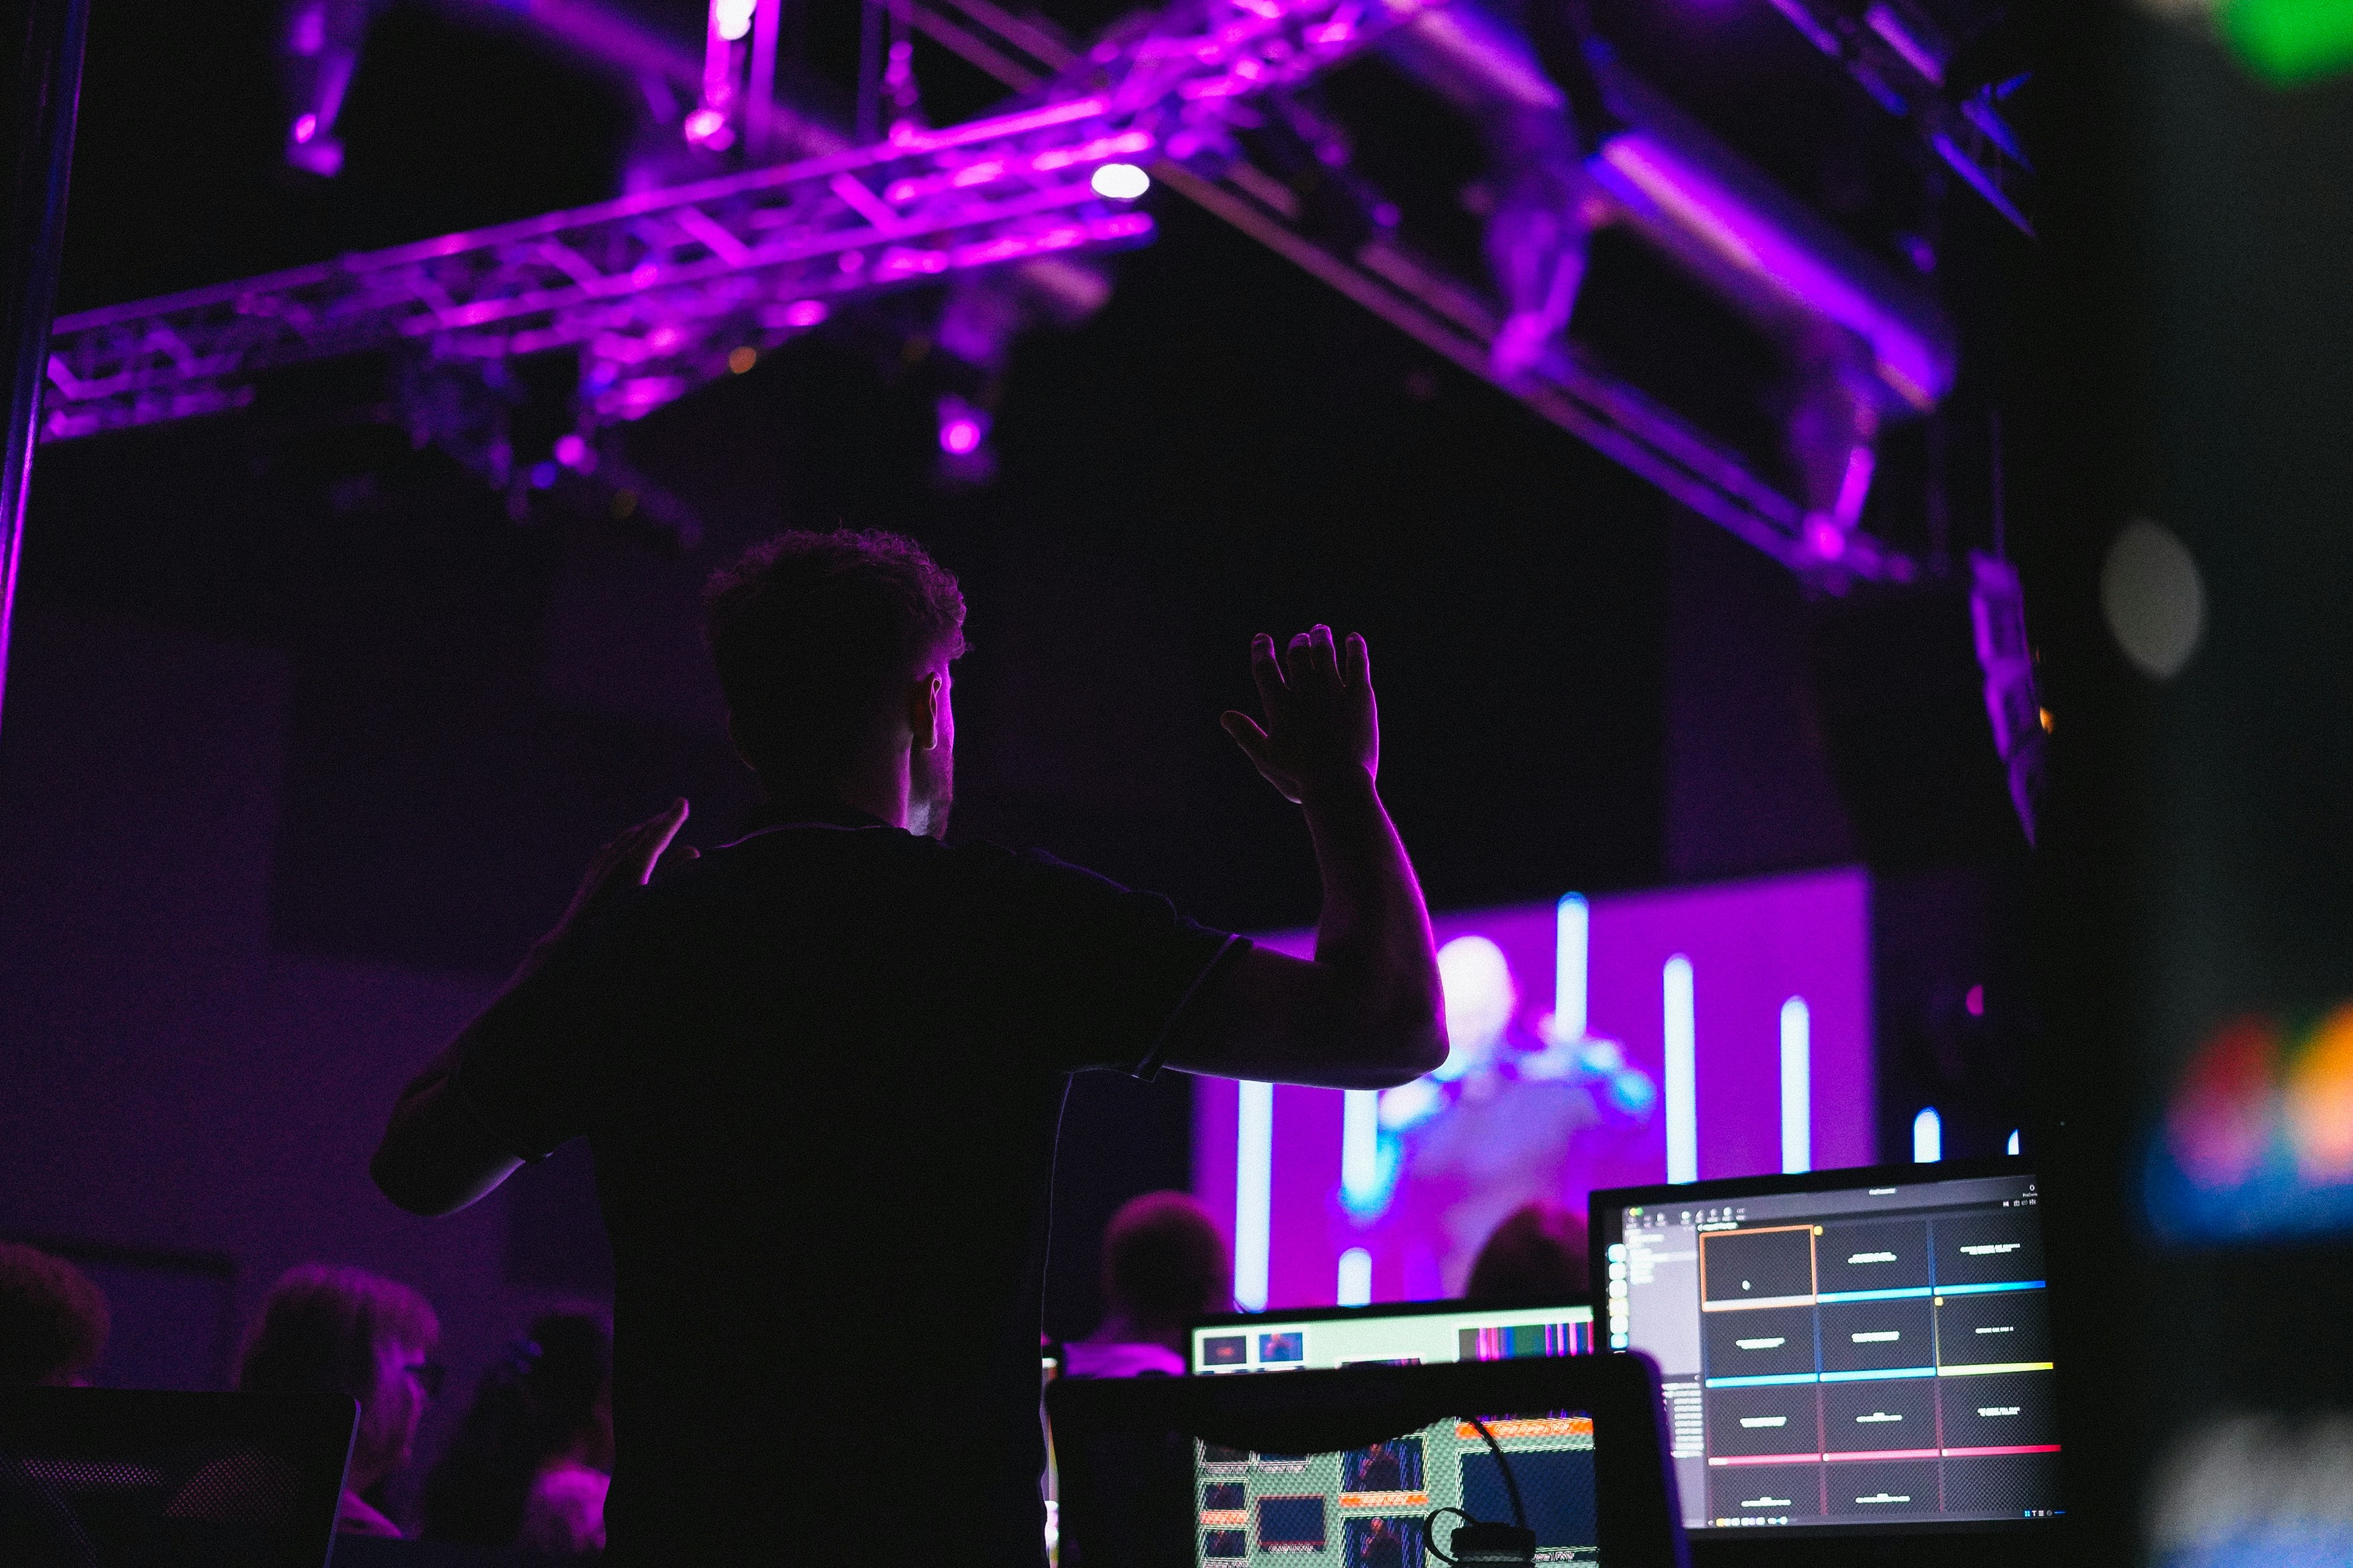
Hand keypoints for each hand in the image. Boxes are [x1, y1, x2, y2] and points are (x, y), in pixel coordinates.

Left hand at [523, 800, 695, 976]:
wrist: (573, 946)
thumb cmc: (618, 929)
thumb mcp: (652, 902)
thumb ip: (672, 875)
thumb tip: (693, 850)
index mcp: (633, 865)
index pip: (657, 835)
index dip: (671, 819)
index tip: (682, 803)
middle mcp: (614, 861)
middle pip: (641, 834)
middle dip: (658, 821)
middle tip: (674, 809)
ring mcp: (599, 868)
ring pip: (623, 840)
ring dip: (641, 830)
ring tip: (653, 824)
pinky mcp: (589, 879)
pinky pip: (606, 851)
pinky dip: (620, 842)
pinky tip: (619, 845)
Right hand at [1221, 626, 1377, 805]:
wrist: (1339, 783)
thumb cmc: (1300, 777)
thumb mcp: (1266, 758)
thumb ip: (1246, 734)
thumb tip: (1224, 716)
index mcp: (1279, 705)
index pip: (1264, 667)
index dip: (1261, 650)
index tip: (1261, 639)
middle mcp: (1305, 691)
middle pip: (1297, 654)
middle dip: (1297, 643)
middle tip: (1299, 638)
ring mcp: (1333, 690)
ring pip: (1325, 652)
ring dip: (1321, 638)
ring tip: (1320, 631)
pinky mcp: (1359, 695)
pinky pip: (1357, 662)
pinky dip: (1354, 647)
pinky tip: (1353, 639)